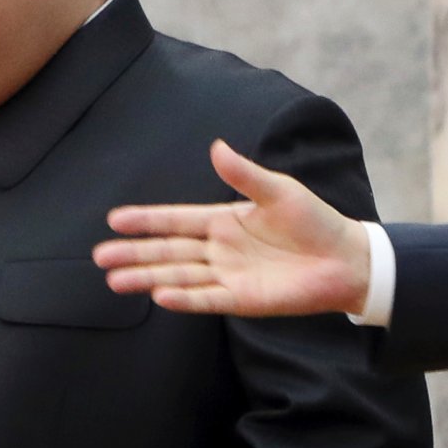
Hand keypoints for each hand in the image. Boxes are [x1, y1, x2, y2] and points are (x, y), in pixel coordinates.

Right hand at [93, 139, 369, 317]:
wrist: (346, 259)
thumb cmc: (315, 221)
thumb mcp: (279, 191)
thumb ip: (244, 175)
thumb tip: (215, 147)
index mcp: (224, 220)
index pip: (176, 220)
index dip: (146, 220)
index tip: (114, 220)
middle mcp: (220, 249)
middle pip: (168, 251)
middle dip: (134, 254)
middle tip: (100, 257)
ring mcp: (229, 276)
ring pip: (179, 276)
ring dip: (148, 277)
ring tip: (115, 281)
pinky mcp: (243, 300)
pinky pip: (207, 298)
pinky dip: (184, 298)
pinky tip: (160, 296)